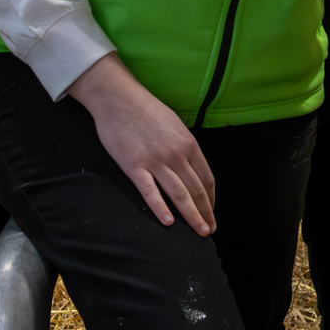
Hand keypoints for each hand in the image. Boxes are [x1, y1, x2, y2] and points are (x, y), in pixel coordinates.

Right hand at [69, 53, 215, 235]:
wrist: (118, 98)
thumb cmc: (145, 109)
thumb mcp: (174, 124)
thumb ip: (184, 146)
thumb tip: (191, 164)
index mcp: (188, 144)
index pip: (206, 178)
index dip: (211, 199)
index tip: (211, 211)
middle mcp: (176, 154)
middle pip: (196, 190)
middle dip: (205, 212)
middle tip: (209, 230)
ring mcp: (155, 161)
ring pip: (179, 194)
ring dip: (192, 216)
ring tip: (199, 232)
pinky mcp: (134, 166)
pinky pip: (150, 192)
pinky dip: (161, 208)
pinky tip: (169, 223)